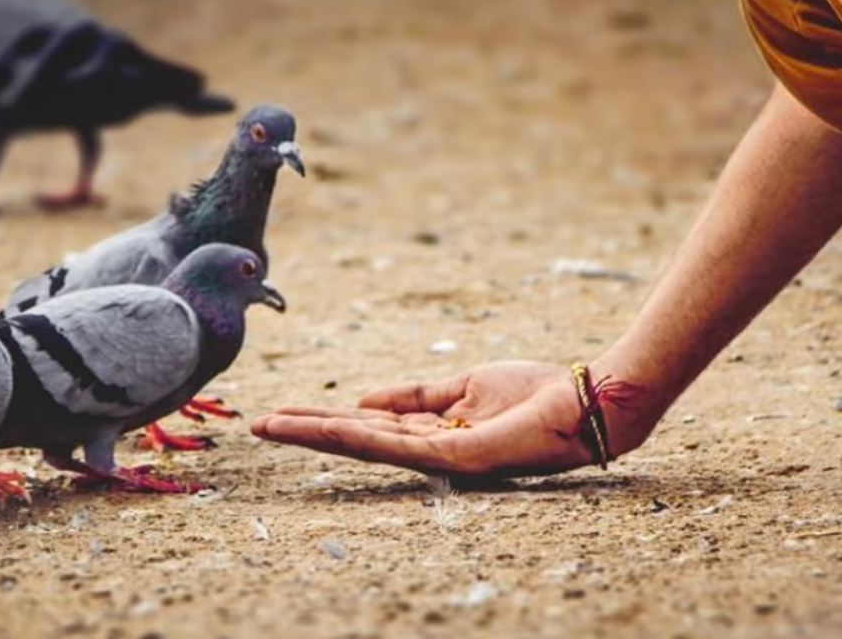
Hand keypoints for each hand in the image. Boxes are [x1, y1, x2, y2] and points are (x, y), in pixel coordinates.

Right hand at [250, 361, 598, 478]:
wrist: (583, 401)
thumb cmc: (535, 393)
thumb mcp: (465, 385)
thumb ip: (416, 394)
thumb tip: (364, 398)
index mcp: (433, 431)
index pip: (369, 426)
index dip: (326, 419)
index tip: (284, 410)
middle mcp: (430, 450)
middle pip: (357, 440)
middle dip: (308, 432)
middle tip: (258, 425)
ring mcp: (439, 457)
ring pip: (365, 445)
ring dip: (315, 435)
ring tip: (270, 426)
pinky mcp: (454, 457)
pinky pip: (395, 443)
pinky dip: (353, 434)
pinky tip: (320, 426)